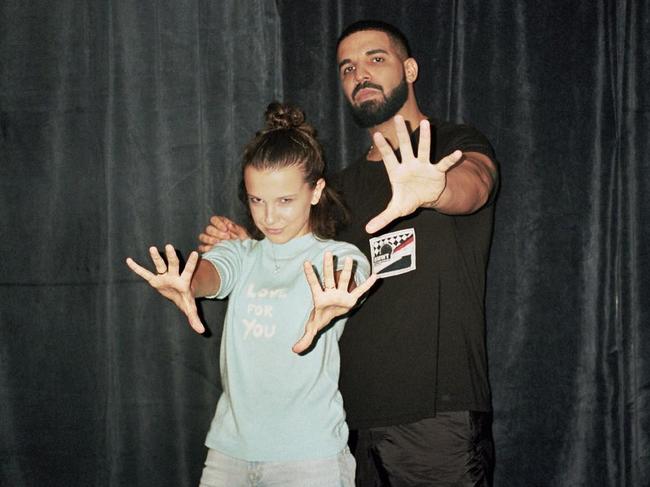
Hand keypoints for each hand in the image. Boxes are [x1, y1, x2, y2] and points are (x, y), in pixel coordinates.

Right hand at [126, 244, 205, 333]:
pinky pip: (144, 274)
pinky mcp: (154, 280)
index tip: (196, 253)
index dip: (192, 263)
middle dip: (172, 256)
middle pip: (174, 264)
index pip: (189, 271)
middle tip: (170, 246)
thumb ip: (195, 318)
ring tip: (153, 248)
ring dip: (156, 257)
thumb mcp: (190, 309)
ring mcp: (164, 276)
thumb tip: (201, 331)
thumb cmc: (186, 299)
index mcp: (184, 281)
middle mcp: (174, 275)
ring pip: (160, 265)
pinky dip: (137, 268)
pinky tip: (129, 260)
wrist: (178, 292)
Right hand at [198, 215, 248, 252]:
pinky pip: (201, 247)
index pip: (214, 219)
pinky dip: (205, 248)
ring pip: (202, 236)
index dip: (218, 223)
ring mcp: (209, 240)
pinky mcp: (207, 249)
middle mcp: (214, 231)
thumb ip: (236, 228)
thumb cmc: (243, 242)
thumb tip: (229, 225)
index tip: (226, 229)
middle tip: (227, 237)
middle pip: (208, 228)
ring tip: (219, 243)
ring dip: (210, 239)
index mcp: (221, 224)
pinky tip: (213, 249)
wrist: (244, 254)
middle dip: (217, 233)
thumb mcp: (243, 234)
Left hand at [293, 252, 376, 353]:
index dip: (309, 274)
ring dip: (347, 270)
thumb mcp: (311, 328)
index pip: (313, 284)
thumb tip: (294, 350)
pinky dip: (367, 284)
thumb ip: (304, 338)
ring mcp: (341, 294)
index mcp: (319, 298)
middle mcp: (330, 293)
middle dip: (328, 267)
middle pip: (329, 278)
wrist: (329, 315)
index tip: (305, 262)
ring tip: (349, 258)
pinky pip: (360, 290)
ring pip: (343, 280)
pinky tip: (375, 276)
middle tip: (328, 253)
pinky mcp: (351, 298)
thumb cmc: (319, 318)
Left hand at [365, 116, 463, 233]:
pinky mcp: (436, 171)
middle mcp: (409, 165)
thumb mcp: (395, 210)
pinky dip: (450, 159)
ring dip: (426, 138)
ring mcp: (423, 166)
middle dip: (402, 134)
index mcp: (397, 172)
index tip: (376, 135)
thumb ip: (382, 218)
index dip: (383, 147)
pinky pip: (443, 164)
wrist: (425, 198)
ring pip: (424, 149)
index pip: (388, 158)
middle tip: (399, 117)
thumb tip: (367, 230)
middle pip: (405, 147)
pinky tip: (458, 153)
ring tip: (427, 124)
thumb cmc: (408, 199)